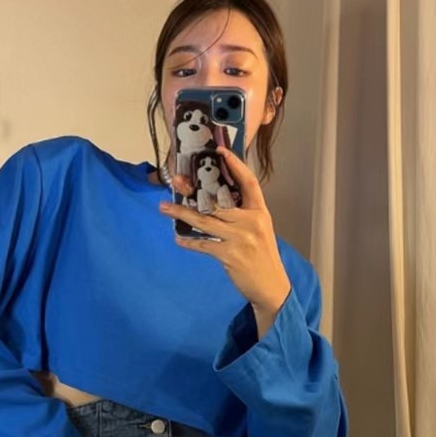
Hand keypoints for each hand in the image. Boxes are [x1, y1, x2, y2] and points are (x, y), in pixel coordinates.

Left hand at [159, 148, 291, 315]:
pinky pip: (203, 244)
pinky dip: (189, 242)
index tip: (220, 151)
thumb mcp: (260, 229)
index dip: (235, 165)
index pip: (248, 182)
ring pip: (205, 221)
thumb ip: (243, 214)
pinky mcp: (229, 255)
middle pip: (218, 201)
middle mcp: (251, 222)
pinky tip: (178, 237)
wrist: (271, 286)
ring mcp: (240, 238)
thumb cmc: (263, 256)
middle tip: (176, 181)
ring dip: (182, 213)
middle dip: (194, 190)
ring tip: (164, 207)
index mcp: (260, 212)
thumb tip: (217, 200)